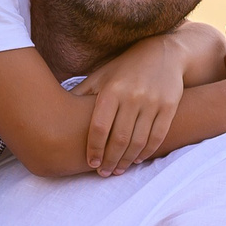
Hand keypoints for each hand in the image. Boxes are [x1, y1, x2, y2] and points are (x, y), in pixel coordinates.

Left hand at [75, 33, 187, 173]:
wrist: (163, 52)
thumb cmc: (125, 67)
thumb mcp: (101, 75)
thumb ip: (82, 94)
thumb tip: (56, 112)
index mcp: (111, 90)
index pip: (99, 127)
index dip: (94, 149)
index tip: (91, 163)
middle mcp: (132, 96)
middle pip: (119, 139)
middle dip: (110, 161)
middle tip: (104, 173)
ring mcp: (153, 102)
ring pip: (138, 141)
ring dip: (127, 160)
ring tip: (119, 170)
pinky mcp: (169, 106)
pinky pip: (157, 136)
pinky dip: (147, 152)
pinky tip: (137, 159)